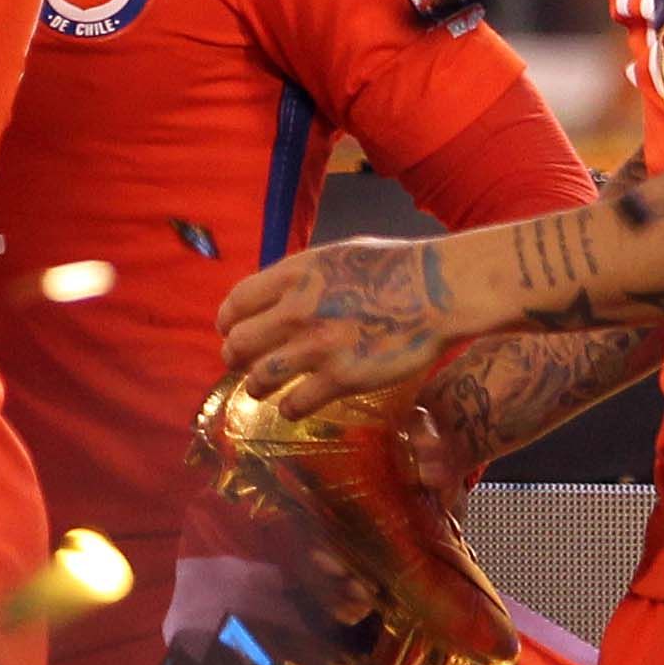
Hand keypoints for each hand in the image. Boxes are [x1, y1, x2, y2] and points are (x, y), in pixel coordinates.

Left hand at [216, 236, 452, 416]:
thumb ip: (299, 278)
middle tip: (239, 364)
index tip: (230, 331)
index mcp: (293, 275)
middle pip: (239, 344)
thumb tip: (272, 298)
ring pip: (260, 378)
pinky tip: (293, 407)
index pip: (236, 303)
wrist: (436, 291)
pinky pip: (297, 403)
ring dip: (254, 386)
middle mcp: (297, 311)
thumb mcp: (334, 256)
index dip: (228, 322)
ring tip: (259, 389)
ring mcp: (318, 347)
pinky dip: (289, 408)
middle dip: (234, 357)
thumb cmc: (392, 268)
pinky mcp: (342, 378)